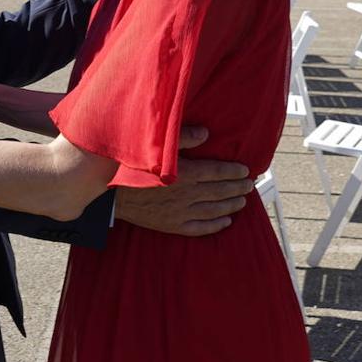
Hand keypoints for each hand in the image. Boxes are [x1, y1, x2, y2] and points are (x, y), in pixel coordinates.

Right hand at [115, 126, 252, 235]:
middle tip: (250, 185)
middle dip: (237, 187)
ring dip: (231, 205)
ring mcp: (181, 213)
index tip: (246, 170)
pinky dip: (215, 225)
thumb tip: (206, 133)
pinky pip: (200, 228)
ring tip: (243, 200)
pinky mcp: (172, 225)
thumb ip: (183, 139)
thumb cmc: (132, 167)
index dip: (234, 171)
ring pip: (214, 210)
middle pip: (220, 191)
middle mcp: (187, 195)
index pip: (217, 172)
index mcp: (185, 174)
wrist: (111, 194)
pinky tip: (225, 222)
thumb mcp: (156, 147)